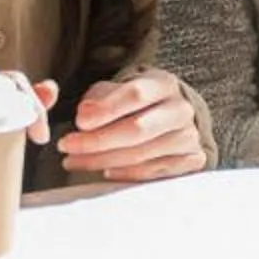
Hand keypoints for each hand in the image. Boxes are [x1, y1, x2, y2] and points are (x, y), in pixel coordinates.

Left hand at [58, 70, 207, 181]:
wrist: (175, 117)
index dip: (105, 110)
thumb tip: (85, 116)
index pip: (135, 95)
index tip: (78, 122)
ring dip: (102, 161)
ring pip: (142, 155)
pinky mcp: (191, 160)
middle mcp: (181, 110)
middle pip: (137, 129)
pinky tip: (105, 171)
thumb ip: (99, 97)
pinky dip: (126, 174)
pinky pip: (154, 172)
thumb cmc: (138, 103)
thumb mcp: (119, 89)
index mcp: (163, 84)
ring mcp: (189, 137)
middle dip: (97, 141)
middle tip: (67, 147)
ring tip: (74, 161)